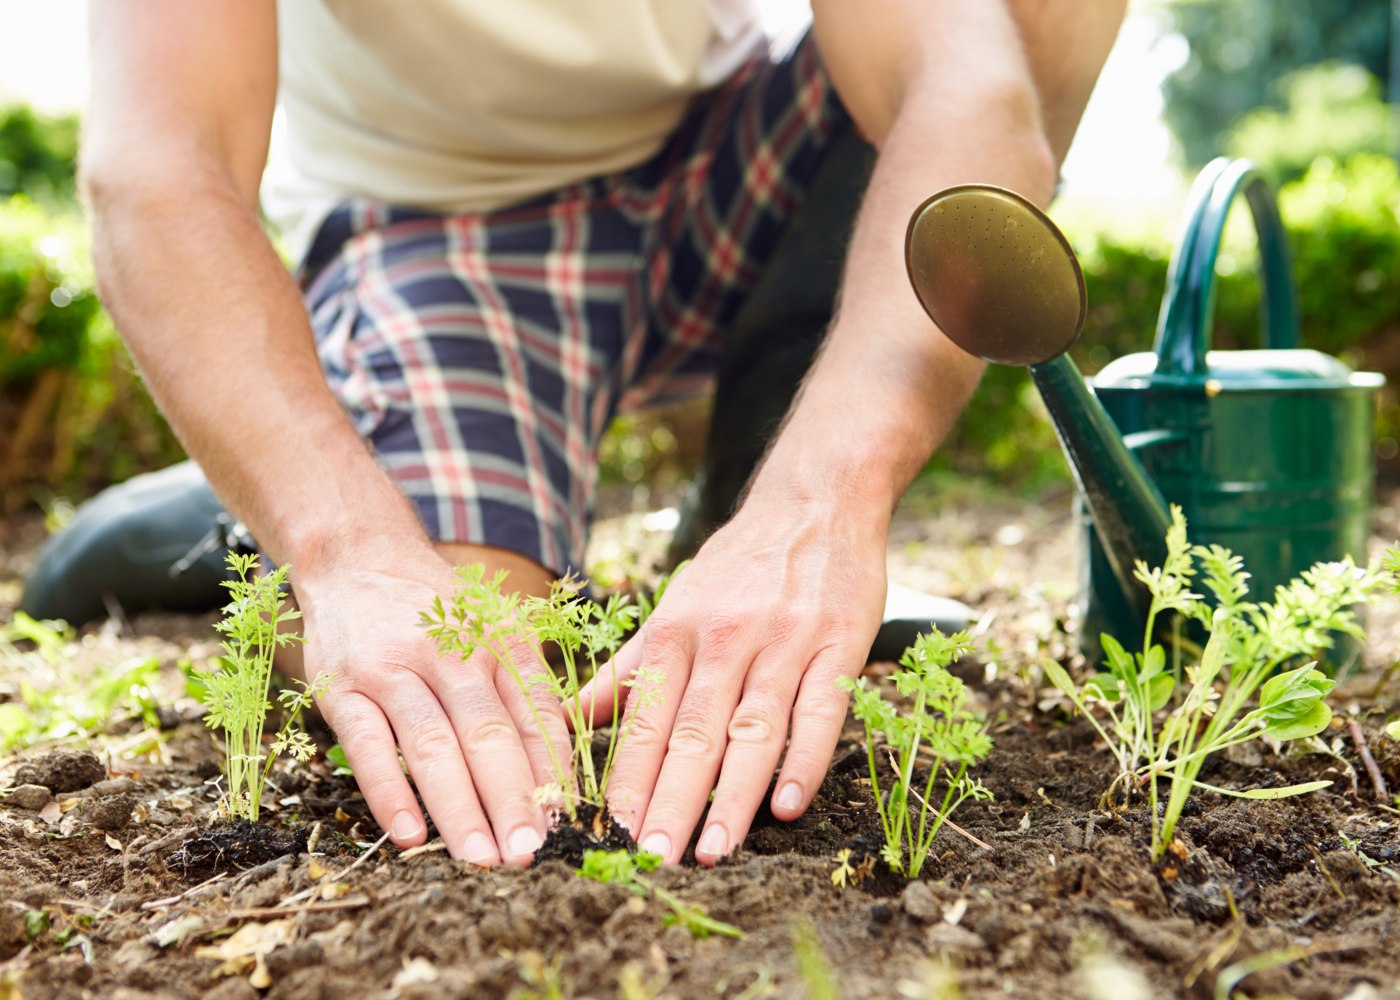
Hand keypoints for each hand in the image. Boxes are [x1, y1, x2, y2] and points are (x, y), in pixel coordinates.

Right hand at [295, 540, 570, 865]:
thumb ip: (523, 689)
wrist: (358, 557)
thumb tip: (560, 770)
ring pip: (432, 745)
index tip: (567, 823)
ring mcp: (393, 670)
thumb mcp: (493, 628)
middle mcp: (450, 653)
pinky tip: (410, 834)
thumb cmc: (437, 611)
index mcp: (499, 640)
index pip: (535, 712)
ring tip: (481, 857)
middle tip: (530, 852)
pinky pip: (367, 745)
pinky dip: (389, 792)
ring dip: (459, 807)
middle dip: (513, 799)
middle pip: (488, 734)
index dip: (552, 771)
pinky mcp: (343, 687)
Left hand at [583, 495, 886, 864]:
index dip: (629, 779)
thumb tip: (567, 718)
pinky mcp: (838, 644)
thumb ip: (628, 668)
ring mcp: (784, 642)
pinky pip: (820, 710)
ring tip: (713, 851)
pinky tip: (787, 805)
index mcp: (677, 631)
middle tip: (652, 859)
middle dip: (670, 800)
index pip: (646, 718)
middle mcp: (724, 637)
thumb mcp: (674, 606)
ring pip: (753, 728)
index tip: (610, 834)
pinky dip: (804, 759)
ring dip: (733, 796)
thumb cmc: (737, 566)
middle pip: (693, 732)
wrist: (814, 503)